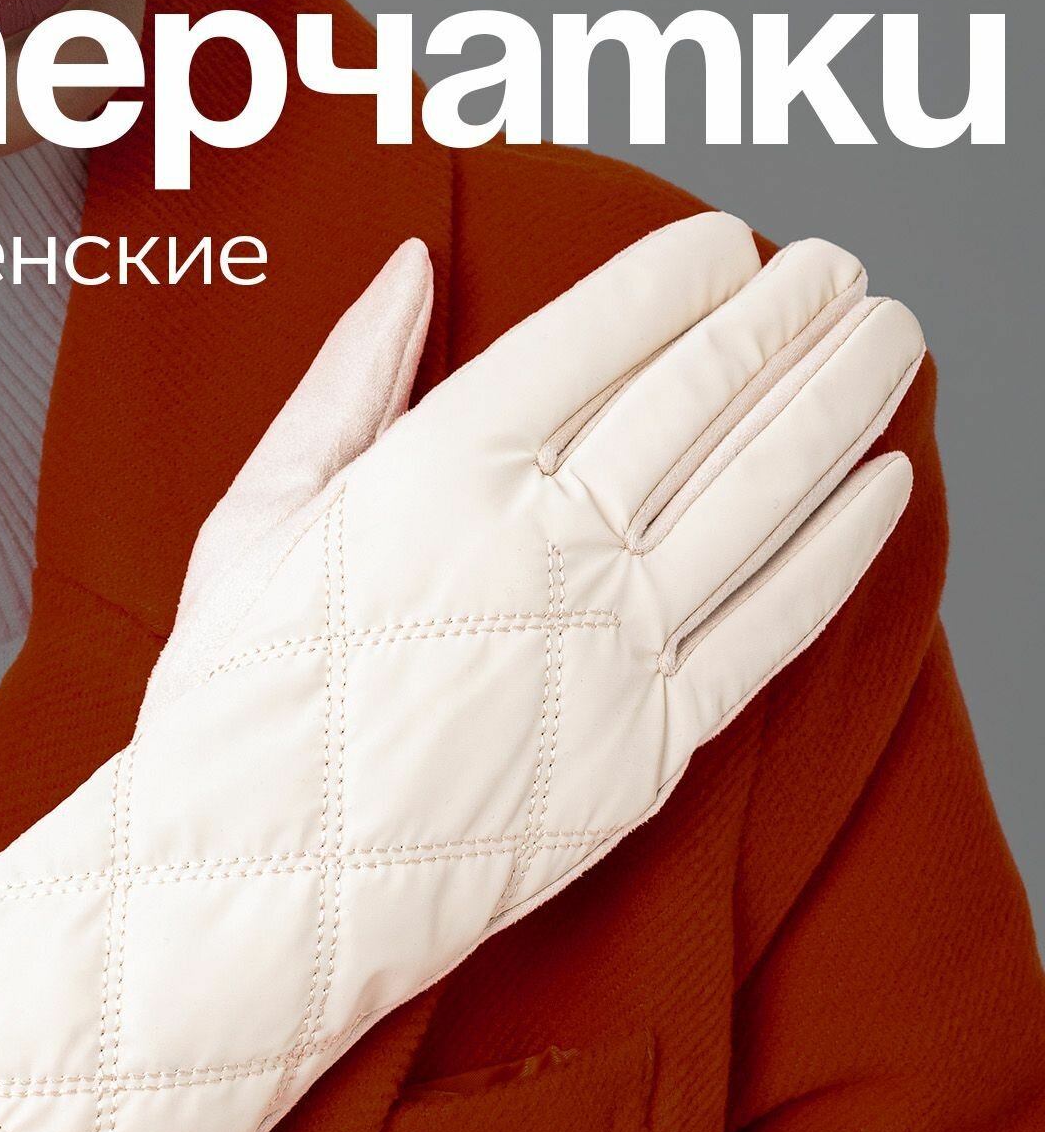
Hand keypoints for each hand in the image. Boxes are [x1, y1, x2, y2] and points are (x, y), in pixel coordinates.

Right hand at [0, 212, 922, 1131]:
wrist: (254, 889)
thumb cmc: (238, 702)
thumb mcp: (256, 517)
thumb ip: (347, 382)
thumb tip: (410, 267)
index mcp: (438, 471)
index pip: (594, 336)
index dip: (678, 276)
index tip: (731, 242)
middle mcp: (542, 542)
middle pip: (697, 399)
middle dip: (783, 320)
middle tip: (842, 269)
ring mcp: (607, 647)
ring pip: (754, 496)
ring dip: (837, 403)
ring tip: (893, 338)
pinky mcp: (646, 746)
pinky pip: (763, 629)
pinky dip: (833, 554)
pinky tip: (882, 487)